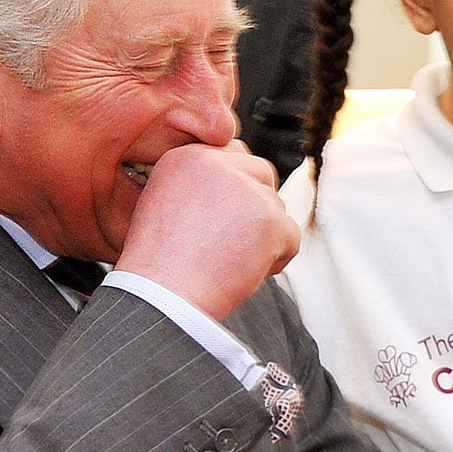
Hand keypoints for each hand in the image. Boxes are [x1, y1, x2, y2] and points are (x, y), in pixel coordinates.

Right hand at [117, 141, 298, 321]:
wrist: (162, 297)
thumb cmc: (161, 265)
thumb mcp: (165, 205)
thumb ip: (201, 185)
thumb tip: (240, 185)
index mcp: (186, 157)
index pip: (234, 155)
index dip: (236, 189)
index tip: (223, 218)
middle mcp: (216, 164)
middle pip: (261, 174)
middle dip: (255, 208)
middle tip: (230, 242)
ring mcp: (246, 190)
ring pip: (276, 208)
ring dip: (262, 237)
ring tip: (227, 261)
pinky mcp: (269, 219)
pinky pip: (291, 237)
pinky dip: (276, 259)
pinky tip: (243, 271)